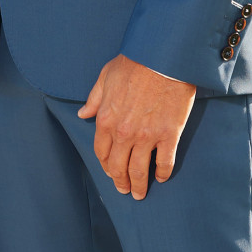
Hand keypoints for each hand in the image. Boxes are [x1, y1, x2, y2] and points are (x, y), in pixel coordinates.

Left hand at [79, 54, 196, 199]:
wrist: (163, 57)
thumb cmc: (134, 63)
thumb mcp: (105, 77)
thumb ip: (94, 99)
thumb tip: (83, 113)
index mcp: (106, 120)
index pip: (102, 152)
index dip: (105, 165)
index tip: (110, 172)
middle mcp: (124, 133)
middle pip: (119, 167)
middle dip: (120, 182)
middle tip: (125, 190)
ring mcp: (147, 136)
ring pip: (139, 170)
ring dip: (139, 185)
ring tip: (140, 193)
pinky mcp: (168, 135)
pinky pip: (165, 162)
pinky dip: (162, 173)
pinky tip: (161, 177)